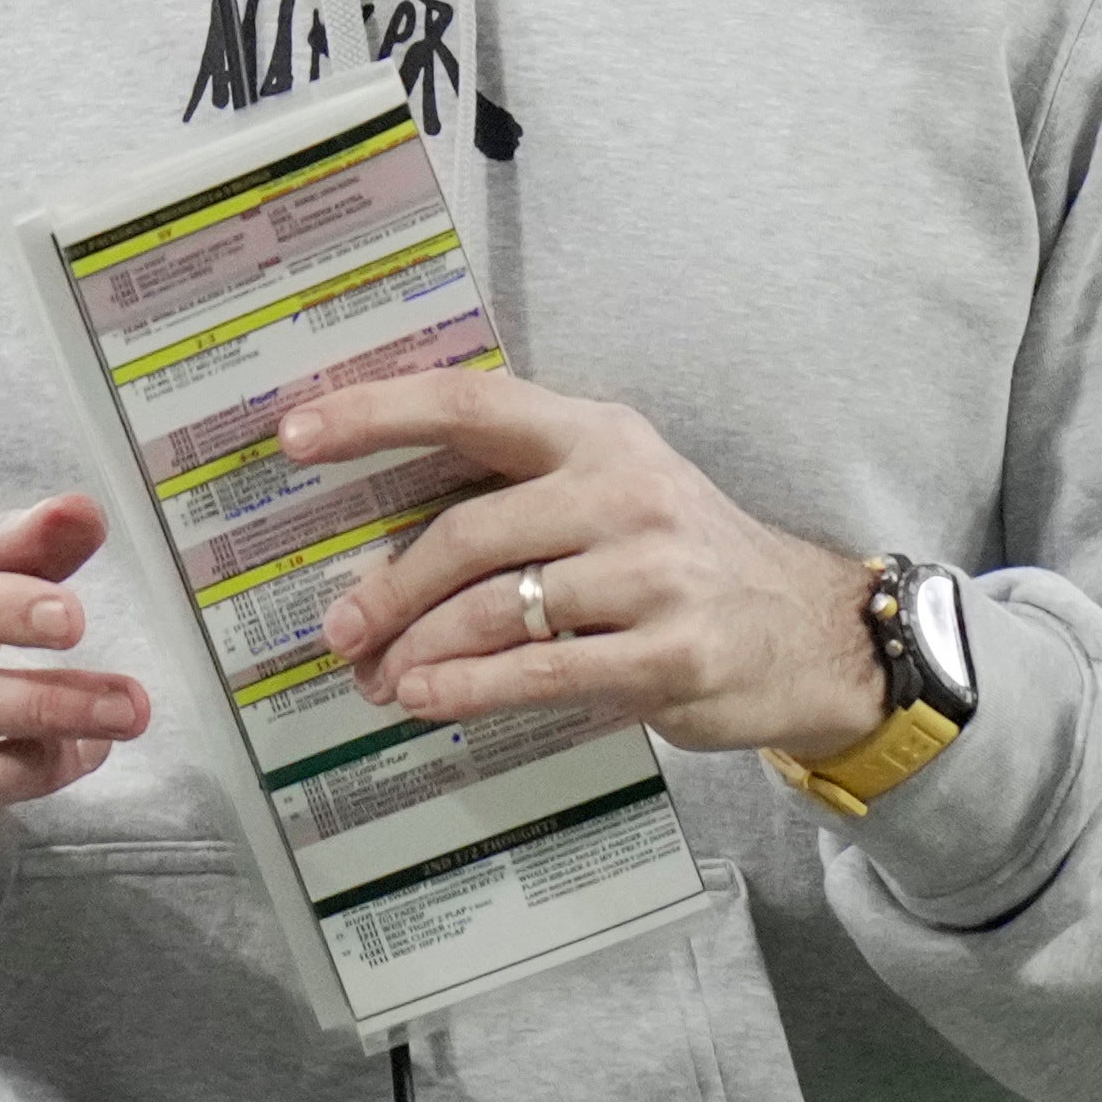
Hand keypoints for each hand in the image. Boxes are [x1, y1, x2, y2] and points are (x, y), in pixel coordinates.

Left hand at [288, 370, 887, 757]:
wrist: (806, 632)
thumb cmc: (681, 562)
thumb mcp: (614, 494)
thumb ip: (519, 497)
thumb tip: (380, 540)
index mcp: (597, 435)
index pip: (470, 403)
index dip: (375, 414)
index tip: (295, 434)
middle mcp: (624, 490)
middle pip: (471, 530)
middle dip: (388, 587)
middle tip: (338, 629)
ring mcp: (652, 573)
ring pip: (496, 608)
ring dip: (418, 648)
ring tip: (377, 679)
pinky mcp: (668, 653)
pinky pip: (541, 670)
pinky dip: (469, 688)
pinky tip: (427, 698)